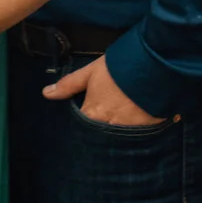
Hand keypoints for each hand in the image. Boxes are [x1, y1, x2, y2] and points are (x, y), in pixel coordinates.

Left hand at [45, 48, 165, 125]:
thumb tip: (46, 93)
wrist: (154, 66)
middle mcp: (110, 127)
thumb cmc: (119, 67)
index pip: (82, 127)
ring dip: (120, 130)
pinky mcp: (150, 129)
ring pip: (121, 137)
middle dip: (102, 130)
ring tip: (125, 119)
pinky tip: (142, 119)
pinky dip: (140, 129)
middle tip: (107, 118)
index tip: (87, 117)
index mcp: (94, 114)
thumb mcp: (91, 72)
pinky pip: (142, 135)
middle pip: (101, 135)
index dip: (83, 122)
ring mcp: (131, 130)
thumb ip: (69, 84)